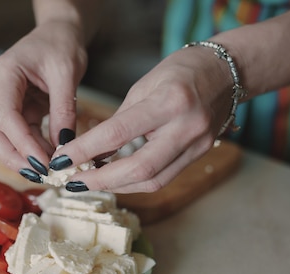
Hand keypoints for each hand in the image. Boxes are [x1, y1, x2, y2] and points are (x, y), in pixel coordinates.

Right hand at [0, 20, 87, 177]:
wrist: (59, 33)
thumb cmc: (61, 44)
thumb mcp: (67, 73)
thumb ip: (64, 109)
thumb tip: (64, 146)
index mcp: (4, 74)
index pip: (5, 116)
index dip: (22, 143)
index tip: (44, 163)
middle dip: (12, 157)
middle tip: (39, 174)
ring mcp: (3, 101)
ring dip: (19, 157)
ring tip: (46, 171)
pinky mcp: (15, 110)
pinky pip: (17, 135)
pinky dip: (30, 150)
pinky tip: (48, 160)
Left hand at [51, 46, 234, 193]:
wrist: (228, 70)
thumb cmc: (182, 70)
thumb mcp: (145, 86)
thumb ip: (120, 120)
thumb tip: (93, 151)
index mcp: (169, 102)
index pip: (118, 134)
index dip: (86, 150)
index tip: (61, 160)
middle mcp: (186, 128)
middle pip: (139, 169)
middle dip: (101, 180)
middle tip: (73, 182)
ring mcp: (197, 145)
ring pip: (152, 181)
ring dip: (117, 186)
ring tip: (90, 181)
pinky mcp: (200, 155)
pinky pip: (163, 177)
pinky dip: (136, 181)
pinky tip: (117, 178)